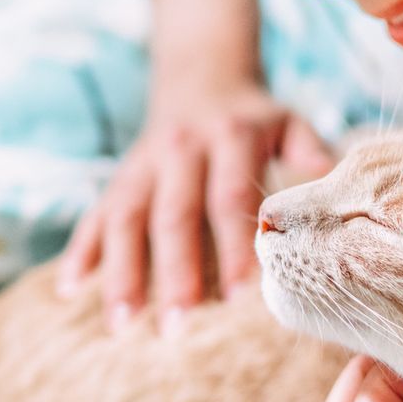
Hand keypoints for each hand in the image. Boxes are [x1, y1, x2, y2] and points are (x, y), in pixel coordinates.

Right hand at [58, 81, 331, 328]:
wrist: (201, 74)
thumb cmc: (255, 118)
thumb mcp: (289, 121)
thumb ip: (310, 152)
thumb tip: (333, 187)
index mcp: (229, 137)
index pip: (231, 196)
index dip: (235, 244)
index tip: (242, 294)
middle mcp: (179, 150)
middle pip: (173, 216)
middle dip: (175, 273)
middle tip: (180, 327)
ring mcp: (142, 165)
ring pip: (125, 220)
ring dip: (121, 273)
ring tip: (122, 325)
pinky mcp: (117, 178)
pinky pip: (94, 216)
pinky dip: (80, 253)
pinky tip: (69, 292)